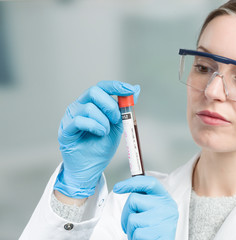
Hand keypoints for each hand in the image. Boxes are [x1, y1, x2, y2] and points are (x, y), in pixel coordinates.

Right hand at [54, 81, 139, 197]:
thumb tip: (136, 88)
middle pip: (94, 91)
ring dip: (104, 122)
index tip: (130, 90)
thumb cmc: (101, 145)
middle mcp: (79, 106)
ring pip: (89, 108)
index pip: (102, 87)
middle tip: (116, 120)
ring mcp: (70, 117)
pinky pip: (79, 120)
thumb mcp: (118, 126)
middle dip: (110, 105)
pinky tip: (99, 134)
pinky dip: (94, 126)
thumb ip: (125, 109)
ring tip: (105, 132)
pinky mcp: (65, 130)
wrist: (91, 167)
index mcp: (91, 103)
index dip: (116, 86)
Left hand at [114, 176, 178, 239]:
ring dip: (131, 229)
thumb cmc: (155, 230)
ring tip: (140, 233)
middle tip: (132, 224)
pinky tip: (143, 239)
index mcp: (165, 198)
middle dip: (126, 213)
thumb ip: (144, 199)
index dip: (132, 183)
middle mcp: (167, 206)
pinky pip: (136, 232)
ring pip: (132, 218)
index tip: (118, 187)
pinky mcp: (160, 233)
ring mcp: (164, 219)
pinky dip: (135, 238)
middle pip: (134, 199)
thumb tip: (123, 187)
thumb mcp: (154, 211)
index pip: (150, 182)